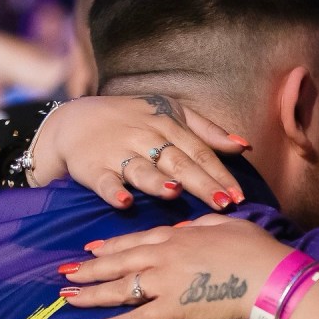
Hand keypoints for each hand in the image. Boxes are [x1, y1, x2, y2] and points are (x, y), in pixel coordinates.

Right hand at [31, 95, 251, 209]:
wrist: (75, 120)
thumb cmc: (133, 120)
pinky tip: (124, 202)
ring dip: (157, 182)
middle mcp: (145, 137)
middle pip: (178, 163)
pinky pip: (104, 181)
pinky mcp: (93, 168)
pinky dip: (113, 191)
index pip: (200, 152)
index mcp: (168, 125)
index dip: (220, 173)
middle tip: (223, 203)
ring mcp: (118, 152)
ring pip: (142, 169)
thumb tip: (244, 145)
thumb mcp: (172, 115)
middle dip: (201, 183)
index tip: (240, 196)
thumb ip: (208, 131)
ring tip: (176, 193)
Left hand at [59, 216, 292, 318]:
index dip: (111, 246)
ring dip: (90, 294)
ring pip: (119, 288)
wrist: (270, 277)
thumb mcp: (228, 226)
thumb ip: (202, 227)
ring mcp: (165, 283)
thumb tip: (185, 231)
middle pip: (119, 262)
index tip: (91, 248)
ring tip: (66, 298)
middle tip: (65, 273)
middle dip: (90, 268)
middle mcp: (164, 256)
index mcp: (178, 236)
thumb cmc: (257, 250)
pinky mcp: (172, 310)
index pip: (136, 239)